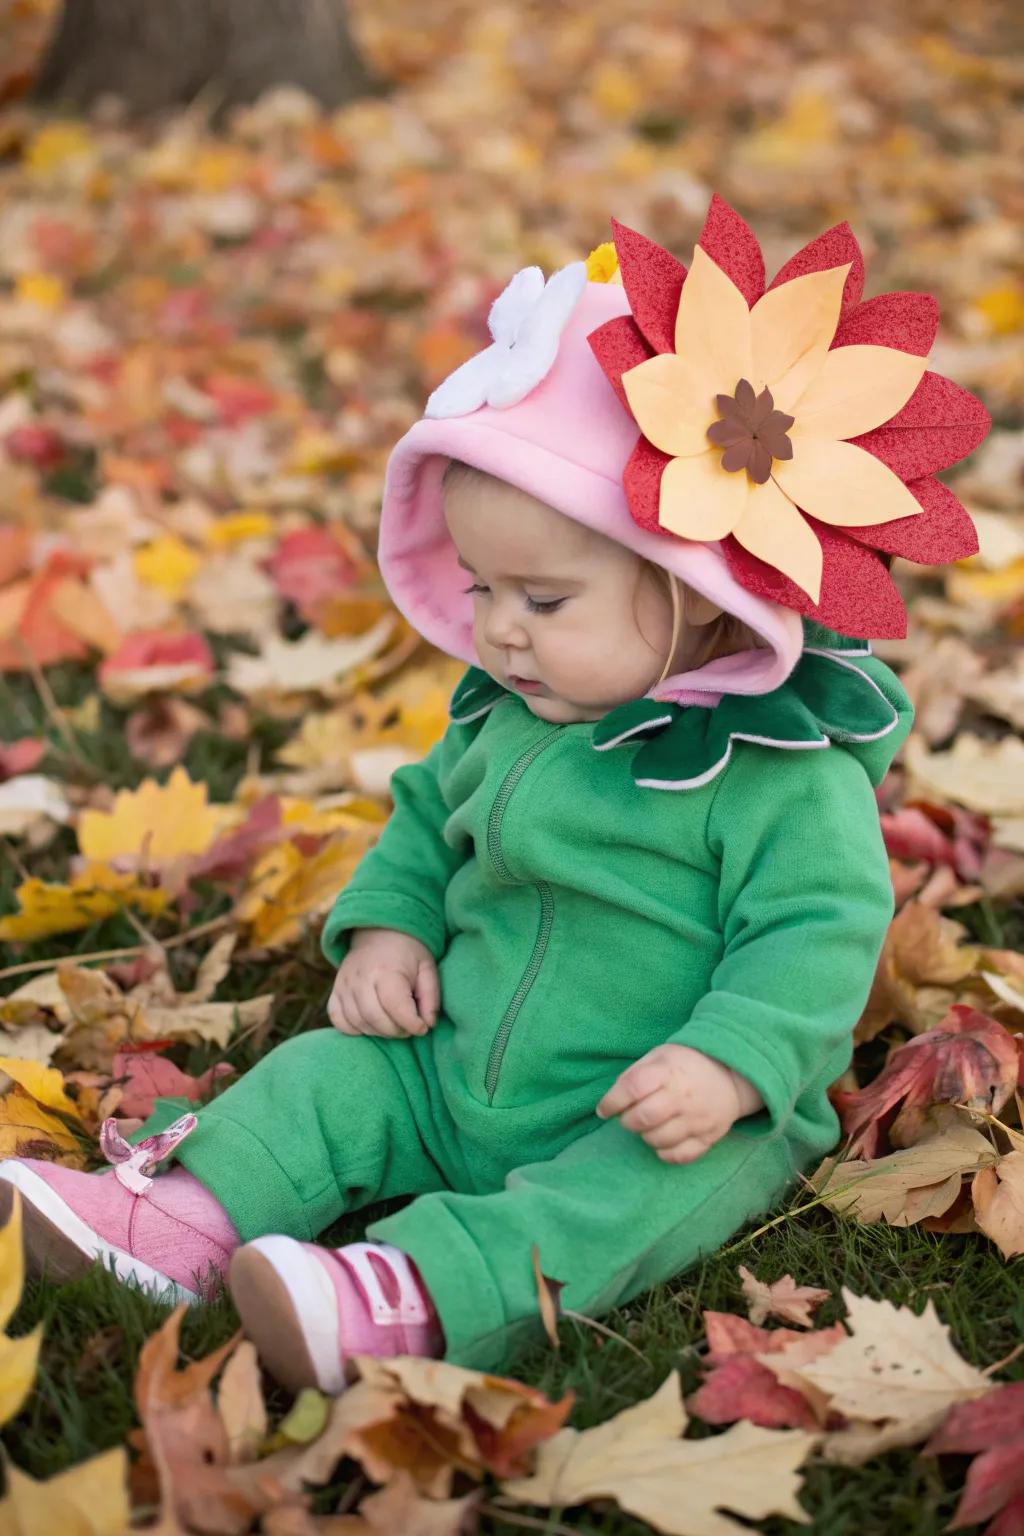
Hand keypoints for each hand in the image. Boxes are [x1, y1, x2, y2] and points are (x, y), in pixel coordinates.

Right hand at [327, 927, 439, 1038]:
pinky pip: (339, 1020)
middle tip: (408, 1027)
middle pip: (375, 1018)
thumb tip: (427, 1025)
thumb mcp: (427, 969)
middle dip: (396, 1031)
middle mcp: (360, 978)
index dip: (412, 1024)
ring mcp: (344, 985)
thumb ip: (431, 998)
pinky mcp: (335, 992)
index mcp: (386, 970)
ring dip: (379, 1031)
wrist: (379, 933)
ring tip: (393, 1023)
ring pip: (358, 1022)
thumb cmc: (408, 954)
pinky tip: (371, 1023)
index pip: (396, 1007)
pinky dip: (355, 1029)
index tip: (422, 1027)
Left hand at [595, 1044, 762, 1163]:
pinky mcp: (709, 1137)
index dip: (612, 1102)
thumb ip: (634, 1076)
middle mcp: (683, 1096)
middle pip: (644, 1118)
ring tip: (650, 1125)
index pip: (632, 1088)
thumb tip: (611, 1103)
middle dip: (628, 1121)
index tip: (605, 1109)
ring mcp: (698, 1119)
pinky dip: (665, 1152)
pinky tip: (664, 1140)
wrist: (729, 1072)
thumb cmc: (684, 1064)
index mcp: (667, 1071)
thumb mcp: (658, 1057)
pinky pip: (680, 1156)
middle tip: (629, 1117)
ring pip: (659, 1140)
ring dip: (646, 1136)